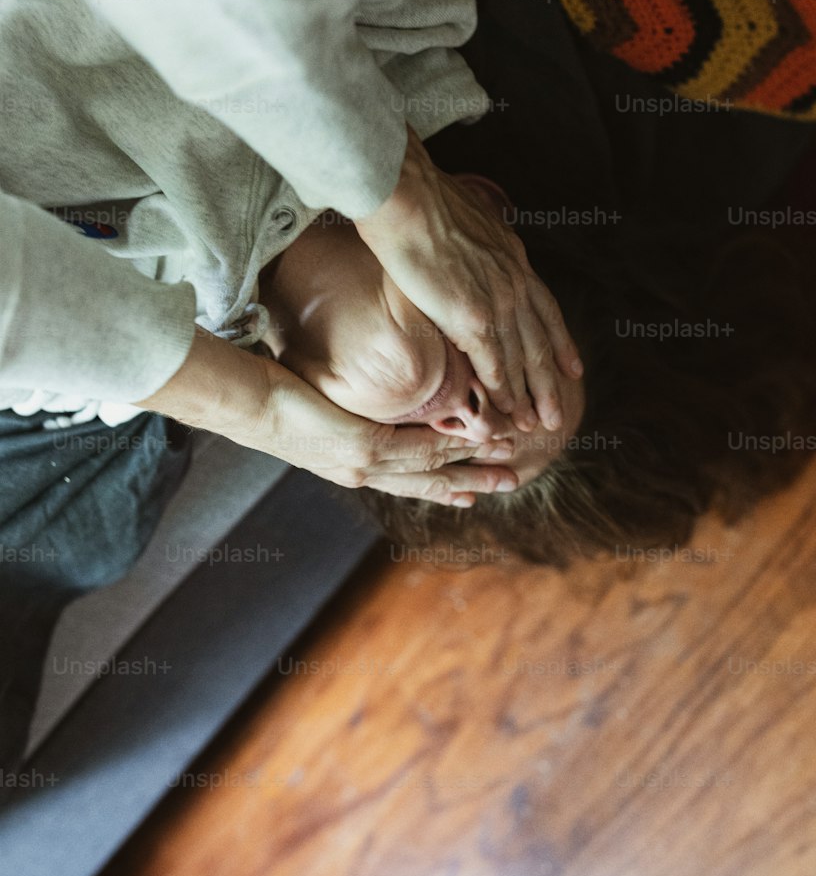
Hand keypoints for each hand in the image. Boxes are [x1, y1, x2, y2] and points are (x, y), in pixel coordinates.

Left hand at [135, 327, 518, 505]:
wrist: (246, 404)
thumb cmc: (276, 395)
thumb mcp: (322, 403)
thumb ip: (352, 404)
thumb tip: (373, 386)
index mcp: (353, 465)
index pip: (410, 478)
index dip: (446, 483)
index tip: (475, 488)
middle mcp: (361, 472)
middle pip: (428, 483)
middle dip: (471, 484)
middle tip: (509, 482)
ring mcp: (361, 464)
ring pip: (429, 470)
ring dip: (471, 468)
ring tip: (505, 462)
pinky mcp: (359, 446)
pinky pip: (415, 448)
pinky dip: (448, 448)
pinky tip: (471, 442)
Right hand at [354, 128, 582, 432]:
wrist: (405, 195)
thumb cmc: (419, 199)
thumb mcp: (466, 220)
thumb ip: (475, 246)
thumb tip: (468, 250)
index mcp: (513, 258)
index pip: (547, 309)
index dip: (561, 342)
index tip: (572, 368)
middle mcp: (514, 281)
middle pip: (541, 343)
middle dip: (551, 384)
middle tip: (557, 415)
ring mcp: (496, 300)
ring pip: (522, 360)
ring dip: (529, 397)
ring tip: (535, 426)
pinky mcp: (472, 316)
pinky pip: (494, 364)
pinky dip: (502, 392)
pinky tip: (505, 412)